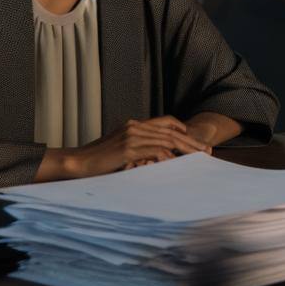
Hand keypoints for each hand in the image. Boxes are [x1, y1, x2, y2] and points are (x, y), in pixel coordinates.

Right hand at [38, 117, 211, 180]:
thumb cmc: (98, 160)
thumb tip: (155, 156)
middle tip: (207, 150)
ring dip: (187, 149)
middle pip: (171, 131)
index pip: (165, 121)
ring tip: (200, 157)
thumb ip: (137, 148)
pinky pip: (156, 151)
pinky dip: (170, 157)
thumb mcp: (120, 149)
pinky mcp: (129, 148)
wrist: (76, 163)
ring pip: (167, 140)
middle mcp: (135, 127)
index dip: (182, 128)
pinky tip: (180, 164)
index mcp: (134, 125)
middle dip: (191, 141)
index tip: (196, 140)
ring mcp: (132, 136)